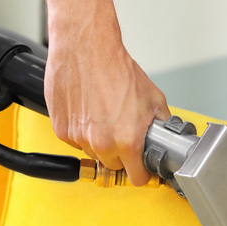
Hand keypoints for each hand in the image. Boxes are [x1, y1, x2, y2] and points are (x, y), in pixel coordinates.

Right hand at [44, 9, 169, 186]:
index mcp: (127, 139)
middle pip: (114, 165)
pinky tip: (88, 109)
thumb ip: (160, 123)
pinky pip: (75, 140)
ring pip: (93, 153)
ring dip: (99, 141)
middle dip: (121, 153)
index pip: (137, 178)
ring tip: (104, 114)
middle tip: (122, 130)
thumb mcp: (153, 97)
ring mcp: (78, 137)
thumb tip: (165, 136)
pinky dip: (81, 130)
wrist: (86, 48)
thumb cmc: (116, 67)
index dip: (141, 172)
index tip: (141, 167)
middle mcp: (101, 142)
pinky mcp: (61, 129)